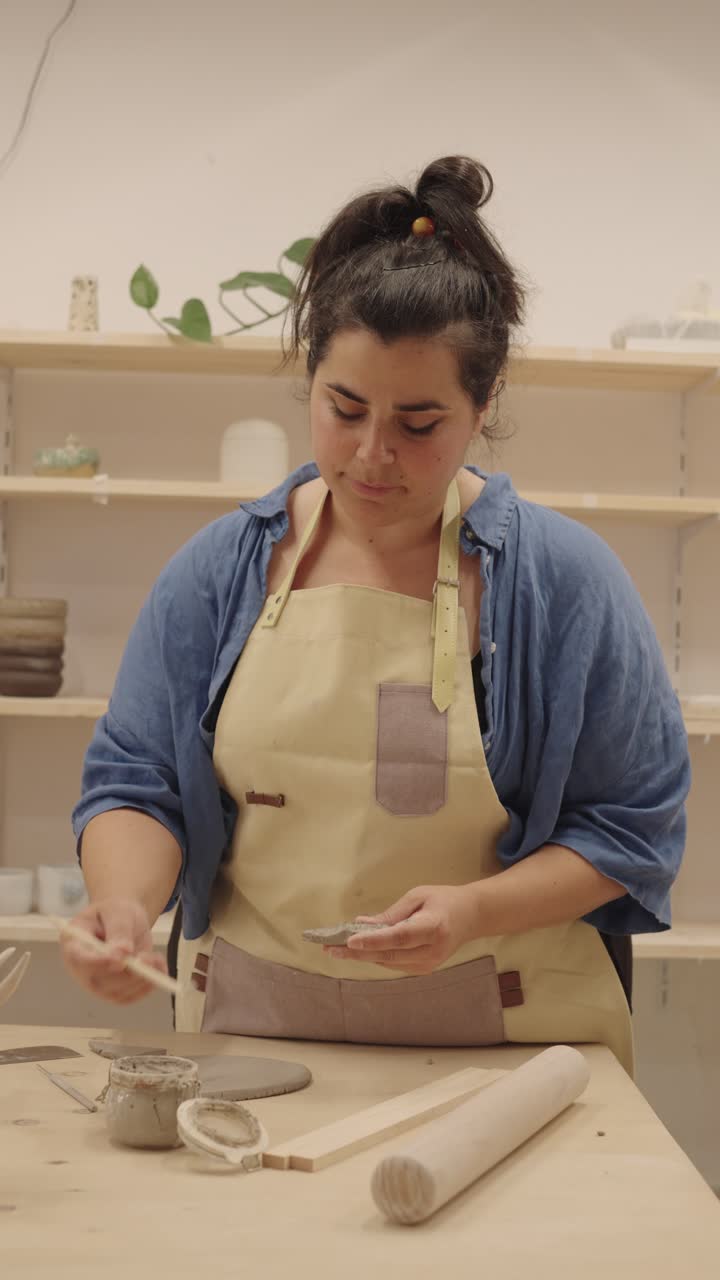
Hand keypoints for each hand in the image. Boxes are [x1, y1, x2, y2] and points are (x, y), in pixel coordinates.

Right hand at [60, 898, 168, 1004]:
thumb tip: (122, 953)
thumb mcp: (118, 912)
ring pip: (115, 994)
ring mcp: (95, 982)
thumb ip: (119, 930)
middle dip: (126, 975)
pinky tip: (157, 968)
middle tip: (149, 958)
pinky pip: (128, 997)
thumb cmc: (115, 912)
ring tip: (156, 957)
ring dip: (140, 980)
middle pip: (97, 982)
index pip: (78, 959)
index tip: (120, 961)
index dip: (97, 963)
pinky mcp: (112, 991)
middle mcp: (81, 968)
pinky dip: (147, 986)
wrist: (124, 921)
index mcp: (74, 943)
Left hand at [326, 884, 480, 973]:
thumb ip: (391, 913)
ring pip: (388, 962)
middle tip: (331, 948)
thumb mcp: (418, 896)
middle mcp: (432, 950)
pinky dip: (376, 956)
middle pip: (390, 955)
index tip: (350, 939)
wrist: (471, 917)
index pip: (399, 937)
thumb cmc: (443, 900)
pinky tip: (359, 949)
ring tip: (337, 947)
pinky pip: (394, 964)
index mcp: (434, 926)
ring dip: (362, 955)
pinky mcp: (425, 969)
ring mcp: (429, 964)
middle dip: (358, 952)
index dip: (374, 940)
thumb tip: (361, 924)